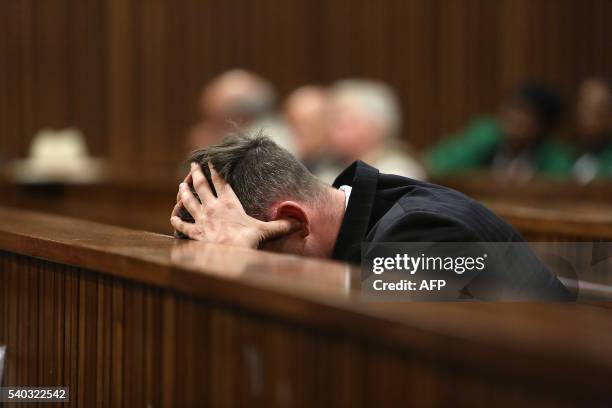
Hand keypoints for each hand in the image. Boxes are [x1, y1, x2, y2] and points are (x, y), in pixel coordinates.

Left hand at [171, 162, 297, 247]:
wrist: (230, 255)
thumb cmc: (247, 241)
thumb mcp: (266, 230)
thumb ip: (282, 225)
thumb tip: (301, 223)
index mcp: (229, 202)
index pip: (221, 182)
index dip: (215, 170)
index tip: (210, 160)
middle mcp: (213, 208)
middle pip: (201, 186)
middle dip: (197, 173)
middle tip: (193, 164)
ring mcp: (202, 220)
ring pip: (189, 202)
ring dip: (184, 193)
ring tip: (180, 185)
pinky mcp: (196, 234)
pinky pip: (183, 225)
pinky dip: (176, 221)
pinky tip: (173, 217)